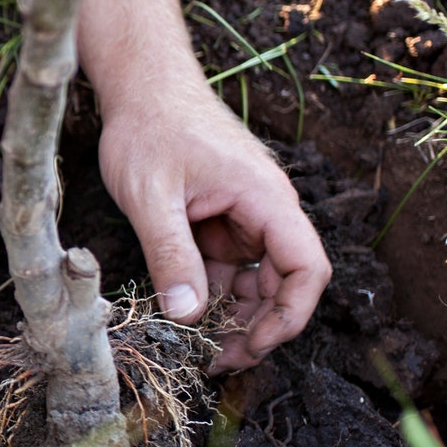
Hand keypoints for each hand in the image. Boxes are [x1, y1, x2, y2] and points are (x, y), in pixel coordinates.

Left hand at [96, 79, 329, 369]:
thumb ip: (170, 254)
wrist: (140, 84)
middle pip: (284, 283)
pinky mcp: (222, 218)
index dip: (287, 316)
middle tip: (216, 361)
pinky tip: (185, 314)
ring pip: (255, 280)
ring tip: (198, 348)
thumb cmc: (149, 127)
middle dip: (256, 327)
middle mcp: (266, 208)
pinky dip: (212, 293)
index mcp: (265, 198)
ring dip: (233, 316)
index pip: (306, 269)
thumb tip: (187, 317)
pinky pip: (228, 267)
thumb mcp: (151, 196)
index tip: (251, 346)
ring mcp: (244, 215)